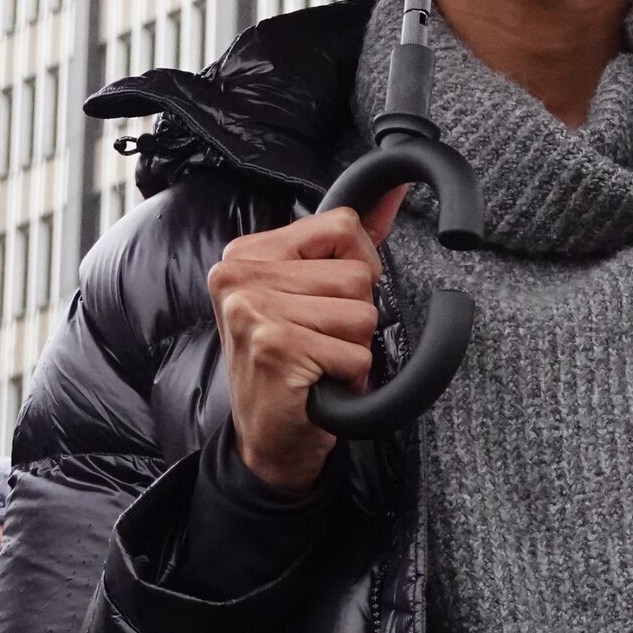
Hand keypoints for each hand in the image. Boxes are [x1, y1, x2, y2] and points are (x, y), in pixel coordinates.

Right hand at [206, 190, 403, 495]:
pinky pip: (356, 353)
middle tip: (318, 342)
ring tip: (318, 362)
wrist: (267, 439)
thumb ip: (347, 244)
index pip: (342, 225)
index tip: (332, 298)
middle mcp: (240, 277)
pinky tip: (317, 382)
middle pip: (358, 274)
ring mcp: (253, 311)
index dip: (359, 266)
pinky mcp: (274, 347)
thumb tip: (393, 194)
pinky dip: (350, 375)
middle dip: (355, 316)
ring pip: (363, 313)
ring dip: (353, 347)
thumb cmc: (292, 364)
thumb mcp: (309, 294)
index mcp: (246, 254)